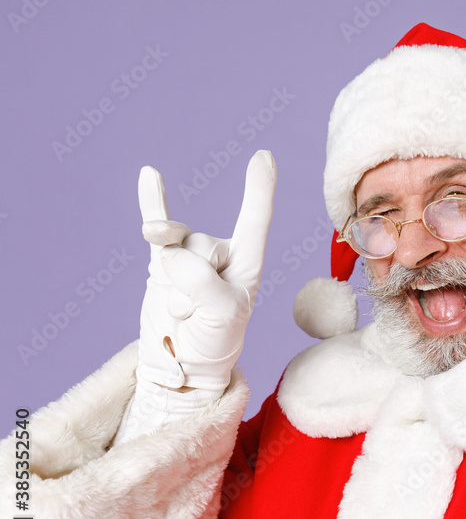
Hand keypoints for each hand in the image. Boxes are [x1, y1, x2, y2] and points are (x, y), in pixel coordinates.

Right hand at [135, 150, 275, 390]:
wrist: (182, 362)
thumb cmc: (215, 340)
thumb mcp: (222, 316)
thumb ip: (201, 283)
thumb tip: (169, 253)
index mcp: (248, 263)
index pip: (255, 221)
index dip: (259, 189)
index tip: (263, 156)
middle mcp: (221, 253)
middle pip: (202, 245)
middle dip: (194, 283)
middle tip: (199, 313)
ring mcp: (189, 254)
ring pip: (174, 247)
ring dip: (173, 283)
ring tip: (182, 309)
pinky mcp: (162, 259)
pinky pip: (157, 225)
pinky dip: (151, 201)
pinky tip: (149, 174)